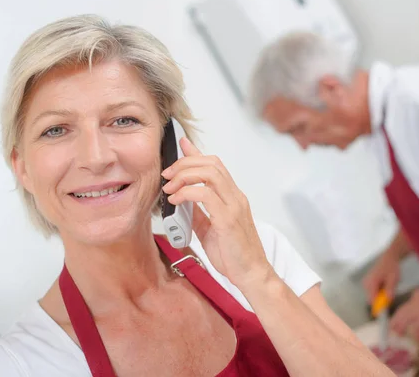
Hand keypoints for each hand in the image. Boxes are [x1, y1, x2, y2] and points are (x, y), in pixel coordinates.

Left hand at [161, 137, 272, 288]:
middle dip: (185, 163)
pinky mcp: (228, 219)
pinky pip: (206, 195)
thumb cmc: (234, 255)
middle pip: (211, 163)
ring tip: (169, 188)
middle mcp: (235, 197)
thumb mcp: (210, 230)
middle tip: (167, 175)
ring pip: (210, 173)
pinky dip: (187, 193)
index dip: (197, 153)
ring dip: (184, 175)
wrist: (251, 274)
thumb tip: (182, 202)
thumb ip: (198, 214)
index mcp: (233, 197)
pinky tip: (176, 201)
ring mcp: (234, 206)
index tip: (182, 144)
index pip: (215, 166)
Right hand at [362, 252, 400, 302]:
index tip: (385, 311)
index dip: (378, 307)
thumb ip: (390, 289)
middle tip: (390, 297)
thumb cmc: (391, 267)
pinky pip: (372, 292)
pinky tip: (385, 286)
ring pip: (372, 296)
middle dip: (380, 301)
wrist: (389, 258)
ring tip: (389, 288)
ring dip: (380, 297)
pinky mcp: (368, 283)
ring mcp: (366, 283)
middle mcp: (366, 283)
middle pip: (371, 299)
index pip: (372, 299)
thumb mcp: (393, 278)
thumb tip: (388, 300)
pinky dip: (379, 293)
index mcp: (371, 282)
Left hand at [390, 285, 418, 340]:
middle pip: (401, 314)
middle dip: (395, 322)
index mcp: (414, 298)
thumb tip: (417, 304)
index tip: (394, 322)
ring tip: (400, 335)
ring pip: (405, 319)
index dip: (398, 316)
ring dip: (401, 328)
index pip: (403, 308)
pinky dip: (417, 334)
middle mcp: (413, 303)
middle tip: (392, 330)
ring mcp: (418, 310)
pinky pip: (418, 326)